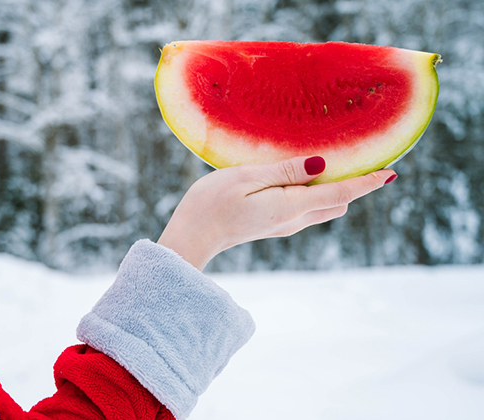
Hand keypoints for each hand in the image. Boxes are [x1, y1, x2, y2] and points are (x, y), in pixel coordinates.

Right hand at [157, 156, 396, 270]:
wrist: (191, 237)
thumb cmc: (212, 204)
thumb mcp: (248, 178)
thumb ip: (286, 171)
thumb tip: (323, 165)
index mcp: (291, 207)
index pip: (340, 194)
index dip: (366, 183)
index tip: (389, 172)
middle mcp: (293, 220)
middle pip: (336, 203)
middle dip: (352, 184)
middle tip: (359, 156)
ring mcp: (283, 225)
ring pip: (322, 207)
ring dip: (333, 189)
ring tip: (332, 163)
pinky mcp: (272, 225)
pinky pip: (306, 209)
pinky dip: (314, 194)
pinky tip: (302, 178)